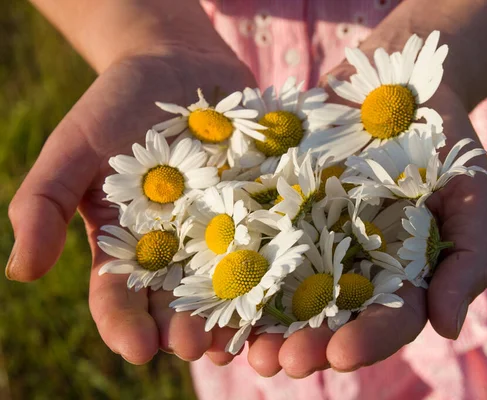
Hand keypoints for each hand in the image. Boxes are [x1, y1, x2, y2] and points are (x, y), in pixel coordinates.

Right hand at [6, 44, 256, 363]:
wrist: (178, 63)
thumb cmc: (118, 104)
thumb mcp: (74, 147)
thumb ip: (42, 203)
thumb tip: (21, 272)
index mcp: (128, 243)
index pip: (119, 295)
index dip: (125, 324)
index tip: (138, 348)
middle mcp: (177, 247)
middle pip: (178, 300)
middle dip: (186, 328)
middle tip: (196, 347)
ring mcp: (221, 228)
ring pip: (227, 283)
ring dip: (234, 313)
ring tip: (241, 337)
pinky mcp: (260, 206)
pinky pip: (270, 241)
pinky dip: (276, 266)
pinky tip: (286, 289)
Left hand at [241, 62, 486, 376]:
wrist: (395, 85)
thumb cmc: (441, 143)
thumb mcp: (472, 194)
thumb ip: (467, 260)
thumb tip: (448, 329)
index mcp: (396, 274)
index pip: (386, 320)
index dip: (367, 342)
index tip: (342, 355)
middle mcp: (349, 265)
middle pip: (327, 318)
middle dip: (305, 343)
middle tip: (282, 362)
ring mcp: (310, 237)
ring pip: (284, 291)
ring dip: (262, 324)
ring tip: (245, 348)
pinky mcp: (276, 206)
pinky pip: (254, 239)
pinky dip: (234, 268)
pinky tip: (215, 290)